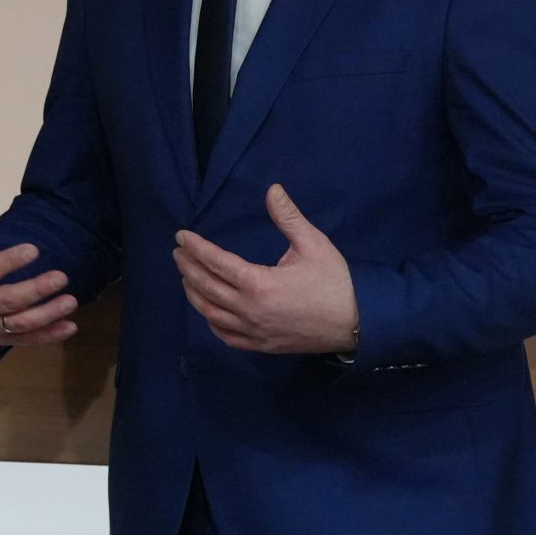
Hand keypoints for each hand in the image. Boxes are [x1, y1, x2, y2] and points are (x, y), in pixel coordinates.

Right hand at [0, 196, 76, 346]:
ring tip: (71, 300)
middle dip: (36, 290)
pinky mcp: (4, 339)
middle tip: (62, 276)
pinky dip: (50, 335)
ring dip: (48, 314)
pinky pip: (28, 339)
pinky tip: (71, 326)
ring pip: (21, 323)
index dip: (10, 262)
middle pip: (8, 300)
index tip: (34, 249)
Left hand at [175, 184, 359, 354]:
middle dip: (187, 267)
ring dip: (193, 293)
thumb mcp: (314, 244)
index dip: (195, 247)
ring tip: (186, 277)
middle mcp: (249, 309)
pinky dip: (211, 321)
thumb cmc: (335, 282)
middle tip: (178, 253)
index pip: (215, 262)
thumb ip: (288, 218)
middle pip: (205, 287)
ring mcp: (253, 331)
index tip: (181, 236)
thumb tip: (272, 189)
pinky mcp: (261, 346)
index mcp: (259, 283)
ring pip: (210, 313)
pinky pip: (226, 336)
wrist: (357, 324)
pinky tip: (207, 310)